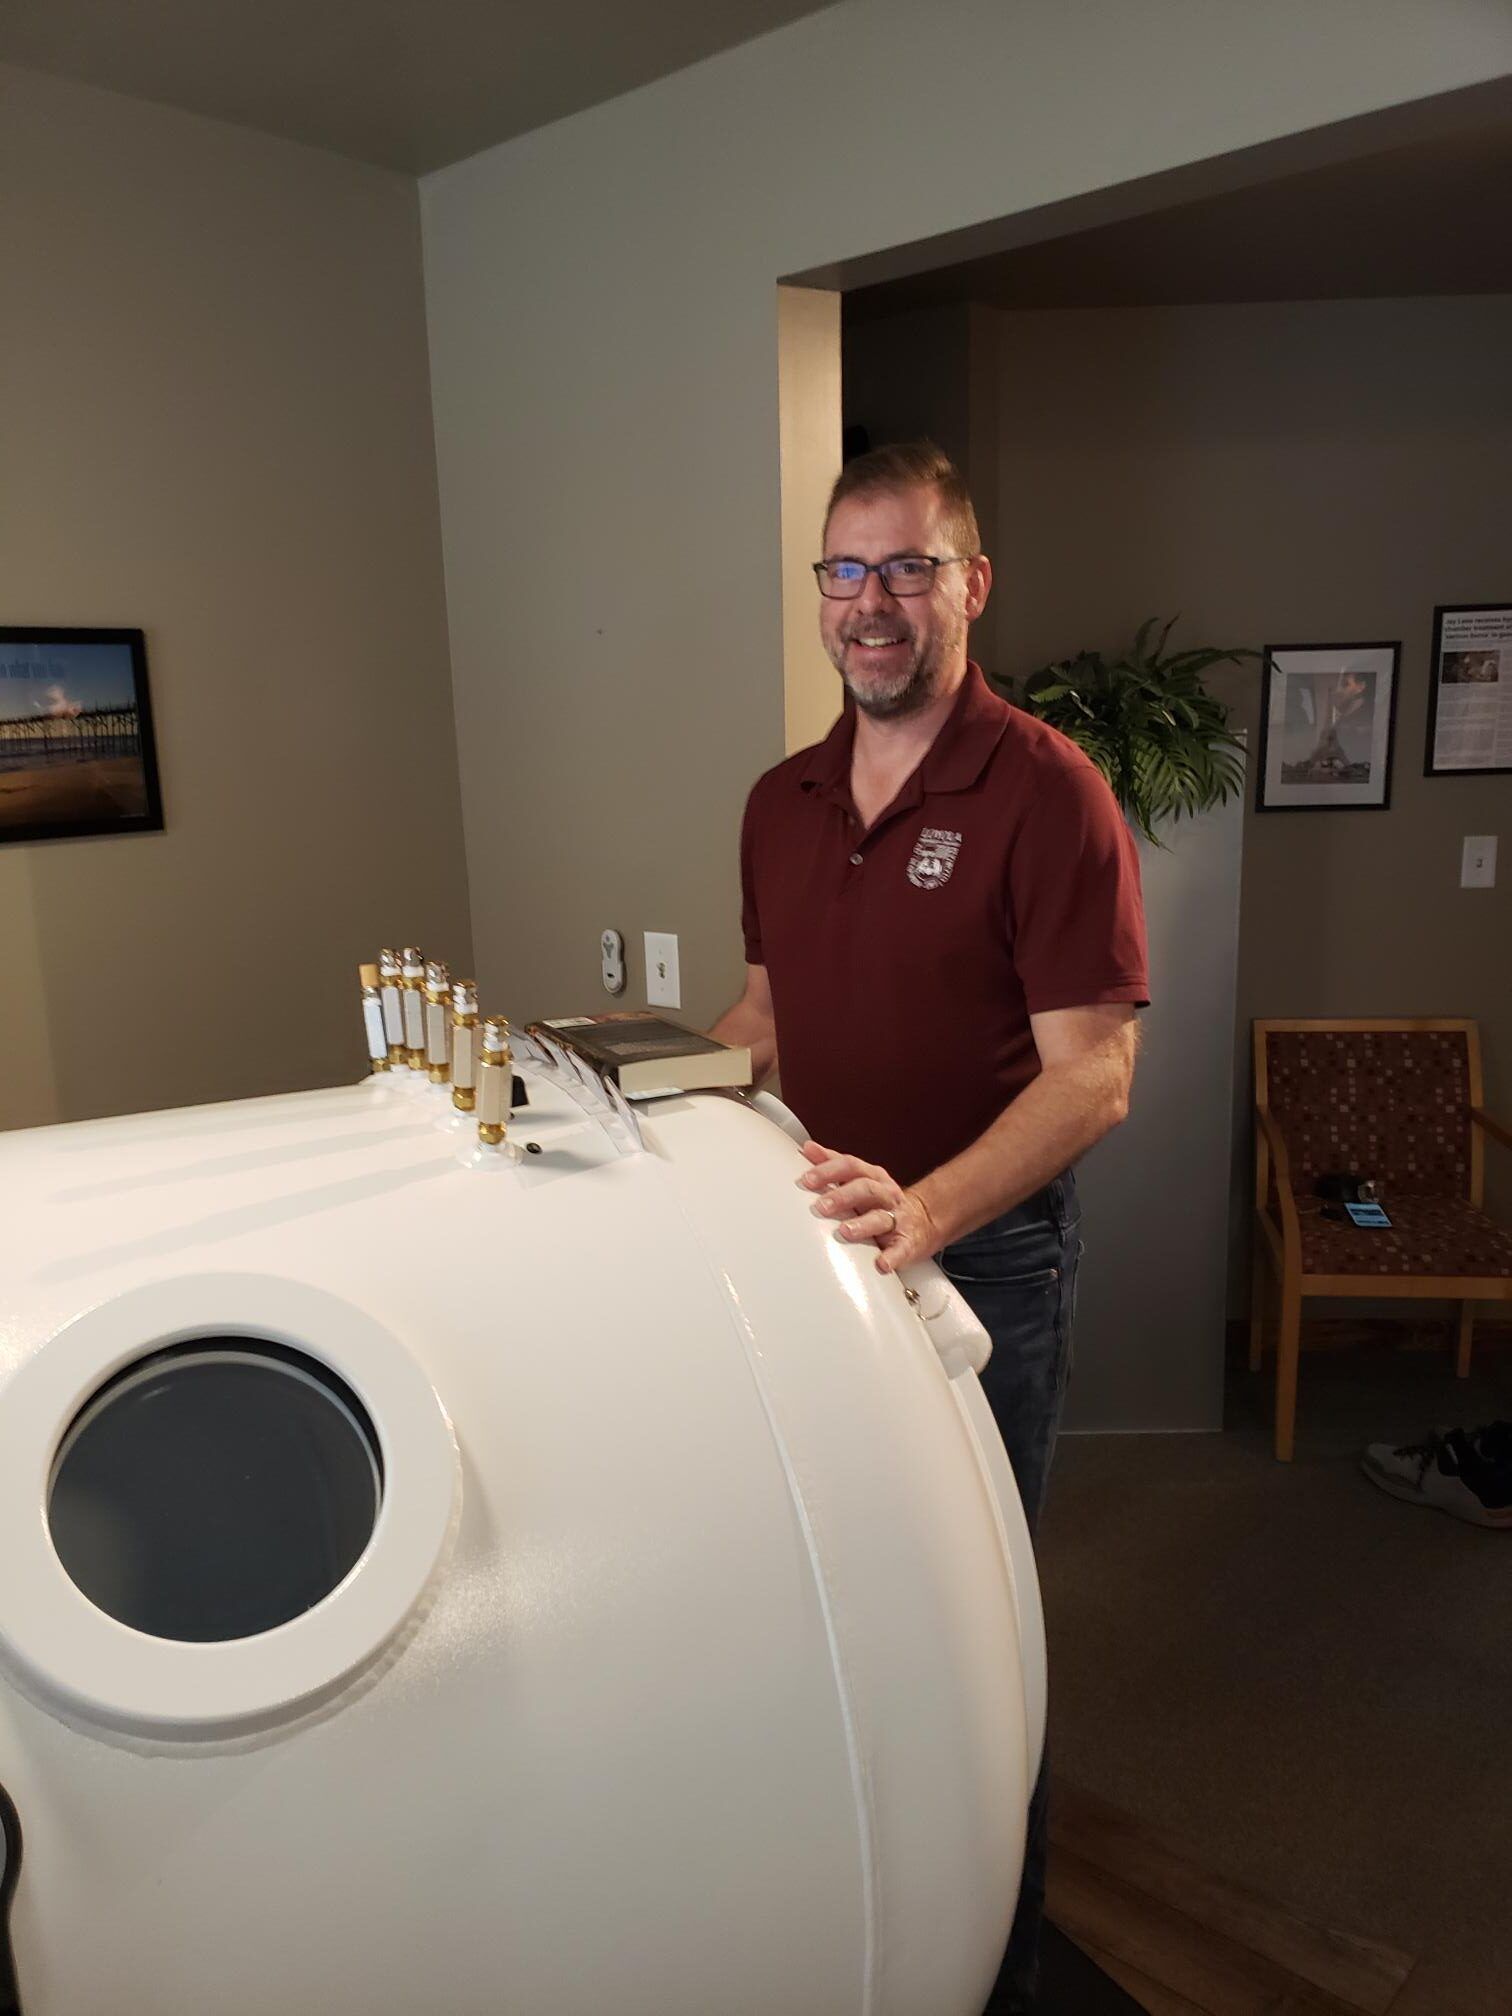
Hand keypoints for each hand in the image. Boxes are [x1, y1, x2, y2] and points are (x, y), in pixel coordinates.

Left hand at [796, 1139, 943, 1273]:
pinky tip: (881, 1263)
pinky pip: (901, 1249)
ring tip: (845, 1231)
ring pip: (881, 1218)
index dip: (829, 1171)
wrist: (922, 1220)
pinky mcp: (907, 1242)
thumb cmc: (880, 1200)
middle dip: (842, 1196)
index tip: (807, 1179)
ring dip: (862, 1224)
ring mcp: (897, 1218)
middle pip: (865, 1189)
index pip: (850, 1167)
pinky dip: (892, 1257)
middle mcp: (885, 1194)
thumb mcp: (859, 1177)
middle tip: (821, 1206)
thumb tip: (808, 1148)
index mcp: (872, 1176)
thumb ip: (833, 1164)